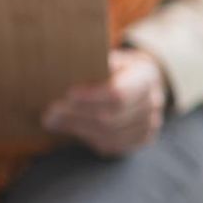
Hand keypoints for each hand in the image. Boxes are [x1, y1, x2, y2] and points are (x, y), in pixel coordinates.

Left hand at [43, 47, 166, 154]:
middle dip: (76, 115)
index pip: (118, 93)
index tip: (66, 94)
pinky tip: (71, 129)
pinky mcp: (142, 139)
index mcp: (146, 76)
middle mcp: (153, 102)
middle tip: (49, 112)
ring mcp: (150, 124)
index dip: (91, 97)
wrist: (142, 81)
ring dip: (78, 129)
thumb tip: (69, 68)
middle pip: (111, 117)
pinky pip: (113, 146)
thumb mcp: (110, 57)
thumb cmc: (117, 67)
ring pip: (110, 134)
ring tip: (53, 121)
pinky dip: (89, 139)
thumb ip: (95, 63)